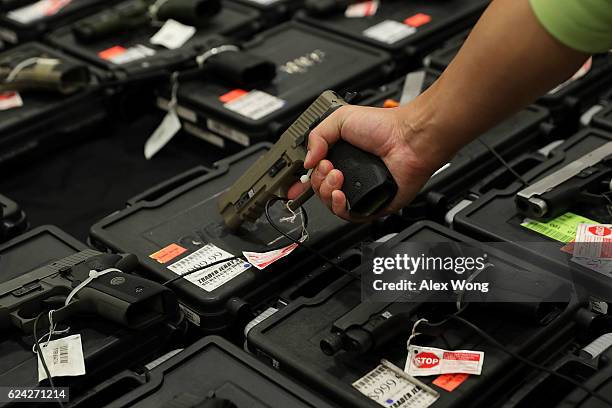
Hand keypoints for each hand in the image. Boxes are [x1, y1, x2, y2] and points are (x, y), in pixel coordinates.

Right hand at [288, 104, 448, 220]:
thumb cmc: (384, 126)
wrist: (408, 140)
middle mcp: (350, 175)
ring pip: (330, 204)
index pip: (315, 174)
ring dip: (326, 191)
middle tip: (328, 166)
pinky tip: (339, 194)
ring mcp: (360, 191)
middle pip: (319, 190)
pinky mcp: (372, 205)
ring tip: (337, 175)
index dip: (301, 182)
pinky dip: (339, 207)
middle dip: (317, 180)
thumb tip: (308, 160)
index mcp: (341, 156)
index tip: (292, 186)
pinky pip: (349, 216)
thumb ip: (317, 136)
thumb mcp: (340, 119)